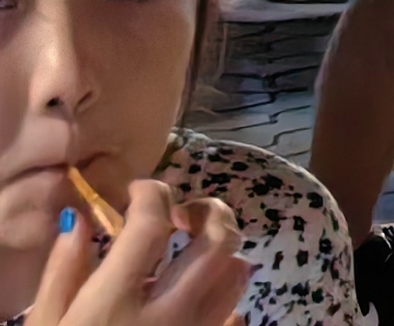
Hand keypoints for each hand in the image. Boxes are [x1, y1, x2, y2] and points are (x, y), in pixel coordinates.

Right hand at [34, 182, 247, 325]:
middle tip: (183, 213)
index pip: (151, 223)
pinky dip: (225, 298)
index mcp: (116, 302)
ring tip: (192, 254)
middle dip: (208, 212)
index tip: (138, 191)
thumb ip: (63, 272)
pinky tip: (196, 301)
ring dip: (222, 253)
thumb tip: (81, 220)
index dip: (150, 192)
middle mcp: (168, 315)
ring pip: (238, 274)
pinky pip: (235, 316)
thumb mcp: (45, 324)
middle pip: (218, 241)